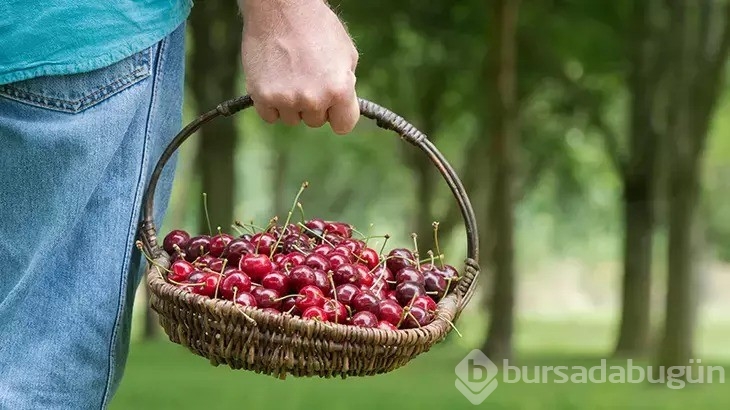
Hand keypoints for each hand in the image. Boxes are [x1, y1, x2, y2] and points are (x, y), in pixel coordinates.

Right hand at [240, 0, 359, 133]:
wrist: (280, 7)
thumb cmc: (317, 25)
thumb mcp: (346, 53)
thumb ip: (345, 83)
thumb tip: (341, 104)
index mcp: (340, 89)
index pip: (344, 125)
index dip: (338, 114)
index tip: (332, 105)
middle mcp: (314, 99)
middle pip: (315, 121)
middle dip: (313, 105)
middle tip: (306, 77)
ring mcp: (287, 99)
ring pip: (292, 119)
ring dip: (291, 104)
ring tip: (289, 75)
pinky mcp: (262, 96)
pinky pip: (269, 115)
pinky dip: (271, 103)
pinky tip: (274, 81)